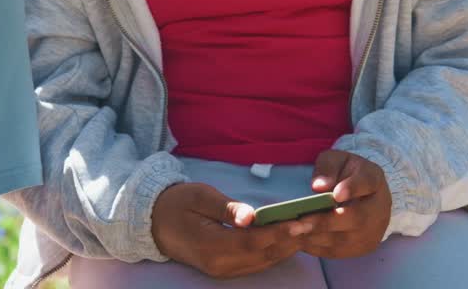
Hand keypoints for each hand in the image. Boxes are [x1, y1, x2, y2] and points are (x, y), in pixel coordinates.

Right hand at [150, 182, 306, 278]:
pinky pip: (255, 263)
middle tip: (313, 223)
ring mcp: (222, 270)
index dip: (280, 232)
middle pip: (264, 255)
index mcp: (213, 246)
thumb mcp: (200, 197)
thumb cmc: (177, 203)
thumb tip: (252, 216)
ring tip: (306, 230)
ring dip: (285, 247)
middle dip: (290, 240)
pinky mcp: (224, 269)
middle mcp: (220, 264)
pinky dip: (273, 252)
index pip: (255, 241)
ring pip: (262, 262)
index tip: (302, 220)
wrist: (154, 222)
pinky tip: (286, 240)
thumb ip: (228, 209)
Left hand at [293, 150, 390, 259]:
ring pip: (346, 240)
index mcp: (374, 179)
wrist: (366, 194)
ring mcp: (373, 231)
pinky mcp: (362, 248)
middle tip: (299, 222)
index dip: (352, 188)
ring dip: (317, 237)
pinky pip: (339, 251)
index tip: (336, 194)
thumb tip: (319, 186)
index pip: (367, 182)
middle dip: (326, 222)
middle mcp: (379, 208)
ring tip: (293, 232)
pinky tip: (299, 239)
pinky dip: (317, 247)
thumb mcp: (337, 160)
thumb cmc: (347, 173)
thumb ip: (328, 168)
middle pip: (357, 219)